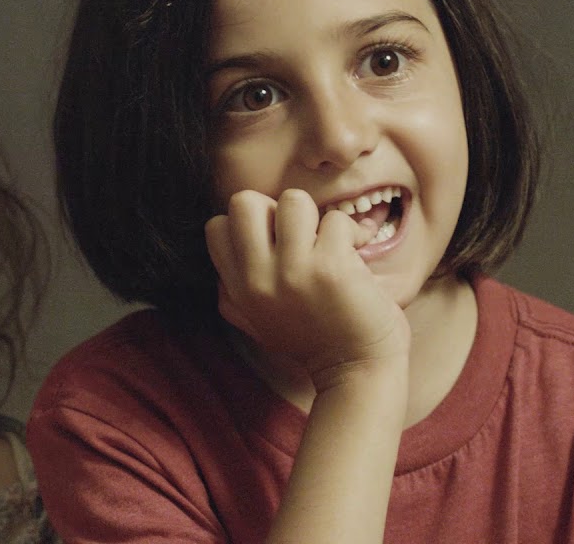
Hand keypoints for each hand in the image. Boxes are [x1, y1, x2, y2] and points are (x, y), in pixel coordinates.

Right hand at [205, 189, 409, 389]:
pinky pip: (336, 220)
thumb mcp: (255, 321)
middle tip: (298, 234)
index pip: (216, 226)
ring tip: (329, 241)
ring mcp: (293, 271)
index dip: (248, 224)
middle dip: (274, 207)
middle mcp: (258, 279)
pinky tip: (358, 250)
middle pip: (244, 202)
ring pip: (293, 201)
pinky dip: (353, 230)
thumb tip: (224, 253)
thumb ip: (232, 292)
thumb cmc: (313, 341)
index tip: (274, 242)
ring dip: (317, 217)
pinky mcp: (331, 267)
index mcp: (238, 289)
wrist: (356, 371)